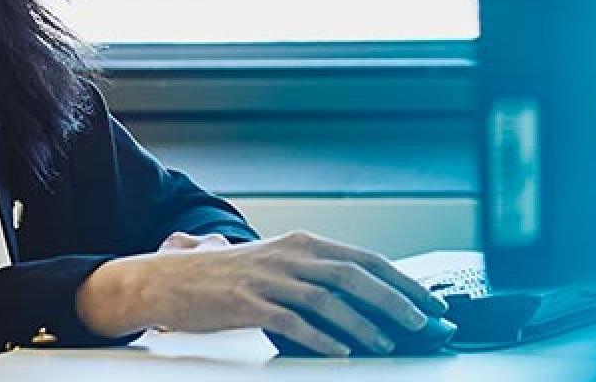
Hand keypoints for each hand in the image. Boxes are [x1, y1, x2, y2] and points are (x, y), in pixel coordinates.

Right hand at [75, 230, 448, 356]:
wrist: (167, 279)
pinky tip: (342, 351)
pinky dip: (322, 337)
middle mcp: (292, 255)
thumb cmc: (225, 279)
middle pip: (356, 275)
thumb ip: (314, 279)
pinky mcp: (249, 302)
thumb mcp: (276, 267)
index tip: (428, 301)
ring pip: (330, 299)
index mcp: (303, 244)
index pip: (365, 260)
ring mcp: (270, 278)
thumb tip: (362, 301)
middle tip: (423, 322)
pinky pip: (293, 321)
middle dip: (396, 300)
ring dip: (365, 323)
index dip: (401, 280)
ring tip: (388, 343)